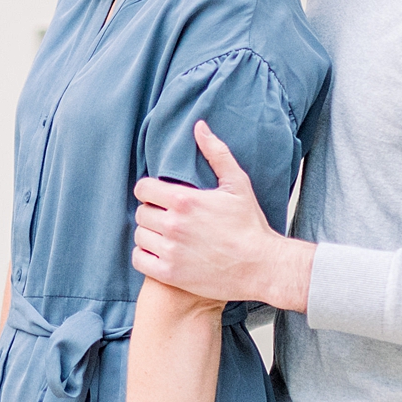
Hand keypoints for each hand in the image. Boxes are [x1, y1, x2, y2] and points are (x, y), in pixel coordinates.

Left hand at [132, 120, 313, 311]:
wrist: (263, 267)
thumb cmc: (251, 225)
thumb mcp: (238, 184)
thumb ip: (216, 153)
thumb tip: (199, 127)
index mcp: (185, 200)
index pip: (143, 189)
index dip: (150, 191)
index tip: (160, 197)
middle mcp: (173, 225)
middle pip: (140, 213)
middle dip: (152, 213)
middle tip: (167, 218)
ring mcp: (170, 251)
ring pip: (139, 236)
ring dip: (149, 235)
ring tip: (165, 236)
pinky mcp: (170, 274)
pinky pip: (139, 260)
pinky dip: (145, 256)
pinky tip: (160, 254)